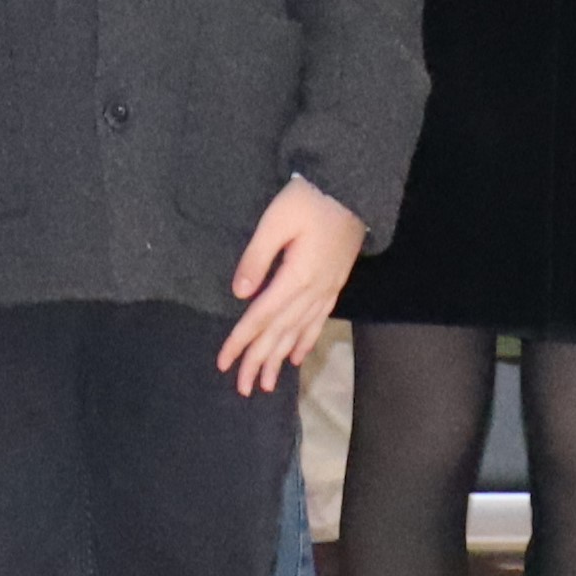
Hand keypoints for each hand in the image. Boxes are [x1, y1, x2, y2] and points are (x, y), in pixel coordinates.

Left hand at [220, 178, 364, 393]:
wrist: (350, 188)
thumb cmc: (308, 200)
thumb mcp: (275, 222)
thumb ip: (257, 258)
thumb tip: (240, 293)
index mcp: (296, 278)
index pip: (261, 317)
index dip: (241, 341)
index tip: (224, 363)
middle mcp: (313, 291)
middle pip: (280, 333)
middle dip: (260, 361)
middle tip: (243, 388)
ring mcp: (327, 290)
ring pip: (299, 333)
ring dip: (281, 359)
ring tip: (267, 383)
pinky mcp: (334, 283)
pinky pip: (318, 321)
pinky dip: (306, 341)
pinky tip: (297, 356)